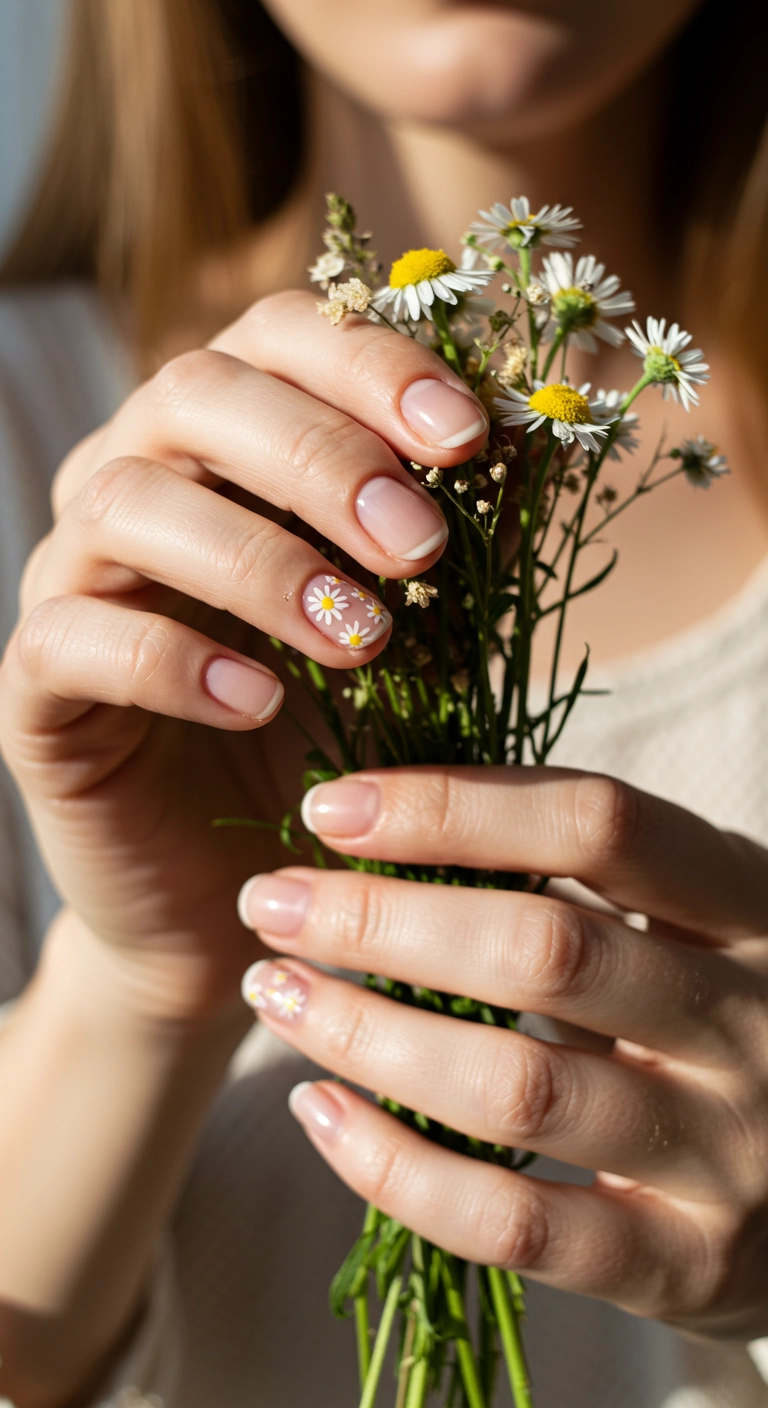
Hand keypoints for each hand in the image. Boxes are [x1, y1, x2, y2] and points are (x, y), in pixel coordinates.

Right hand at [0, 296, 487, 1017]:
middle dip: (321, 458)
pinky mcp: (35, 681)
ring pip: (124, 504)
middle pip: (193, 392)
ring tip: (359, 640)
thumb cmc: (336, 733)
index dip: (371, 365)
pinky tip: (259, 703)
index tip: (466, 438)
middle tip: (418, 548)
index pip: (280, 337)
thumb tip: (534, 433)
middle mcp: (137, 478)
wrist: (235, 878)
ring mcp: (73, 574)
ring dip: (256, 559)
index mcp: (228, 438)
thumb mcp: (421, 626)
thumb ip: (460, 532)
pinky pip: (70, 637)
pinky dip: (169, 660)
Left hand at [239, 765, 767, 1337]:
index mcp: (750, 905)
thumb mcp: (689, 922)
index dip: (453, 806)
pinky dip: (398, 1170)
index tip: (329, 807)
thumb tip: (385, 807)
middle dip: (381, 921)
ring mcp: (725, 1152)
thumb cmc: (716, 1016)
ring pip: (516, 1088)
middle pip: (544, 950)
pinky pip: (517, 1226)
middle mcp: (753, 1022)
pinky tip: (320, 1112)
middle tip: (270, 902)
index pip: (601, 823)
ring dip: (368, 1035)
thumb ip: (582, 870)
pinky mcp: (686, 1263)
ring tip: (278, 992)